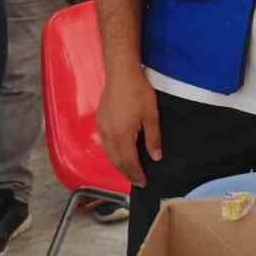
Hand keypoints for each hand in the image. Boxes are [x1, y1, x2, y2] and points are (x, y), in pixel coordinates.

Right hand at [96, 66, 160, 188]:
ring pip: (108, 154)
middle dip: (126, 173)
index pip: (129, 162)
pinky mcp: (99, 121)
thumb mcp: (151, 115)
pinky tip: (118, 153)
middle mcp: (108, 135)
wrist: (121, 73)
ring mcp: (101, 128)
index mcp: (122, 136)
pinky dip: (112, 154)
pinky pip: (104, 144)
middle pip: (116, 161)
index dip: (136, 174)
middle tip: (136, 181)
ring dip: (118, 165)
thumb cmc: (138, 92)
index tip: (143, 183)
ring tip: (128, 171)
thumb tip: (156, 157)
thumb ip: (153, 138)